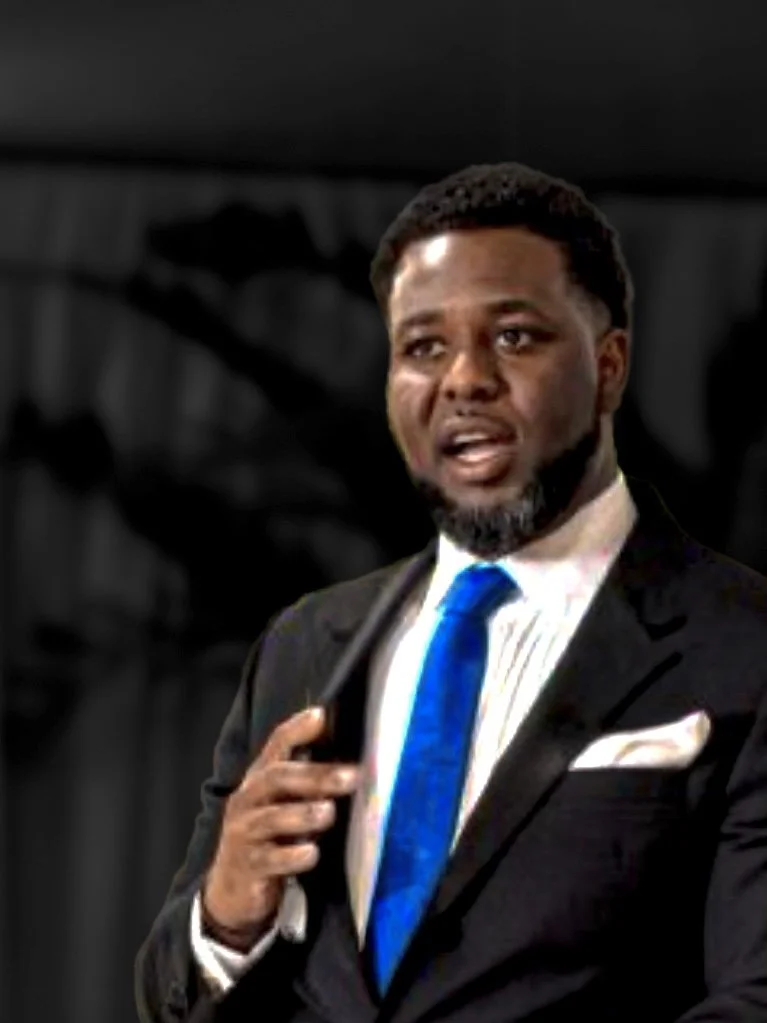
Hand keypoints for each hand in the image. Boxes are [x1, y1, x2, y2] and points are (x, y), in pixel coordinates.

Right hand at [201, 706, 360, 949]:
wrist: (232, 890)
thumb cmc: (269, 838)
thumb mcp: (284, 805)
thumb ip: (308, 785)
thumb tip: (353, 765)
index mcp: (260, 779)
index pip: (277, 745)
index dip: (297, 729)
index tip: (321, 714)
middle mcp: (248, 799)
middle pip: (277, 778)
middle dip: (316, 776)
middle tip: (352, 776)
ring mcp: (244, 833)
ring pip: (271, 818)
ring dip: (303, 814)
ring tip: (329, 812)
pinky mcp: (247, 867)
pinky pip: (270, 860)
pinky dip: (292, 856)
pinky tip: (312, 853)